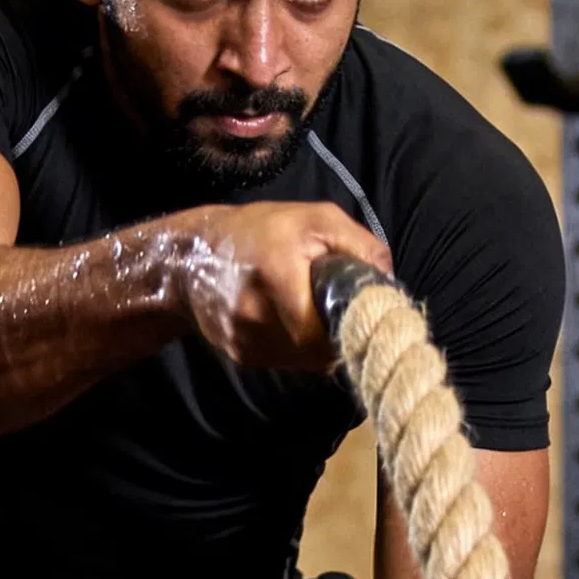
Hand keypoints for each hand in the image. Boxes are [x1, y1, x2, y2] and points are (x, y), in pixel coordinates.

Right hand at [168, 200, 388, 374]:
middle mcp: (255, 315)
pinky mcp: (240, 357)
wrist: (190, 257)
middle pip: (316, 349)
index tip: (358, 315)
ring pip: (302, 359)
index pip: (322, 328)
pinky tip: (287, 319)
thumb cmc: (260, 230)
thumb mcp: (315, 218)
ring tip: (309, 309)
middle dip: (334, 333)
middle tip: (337, 309)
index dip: (346, 327)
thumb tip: (388, 281)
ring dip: (315, 342)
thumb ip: (358, 244)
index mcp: (276, 275)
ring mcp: (244, 341)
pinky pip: (284, 360)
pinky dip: (295, 346)